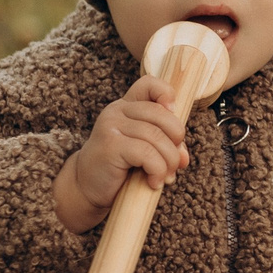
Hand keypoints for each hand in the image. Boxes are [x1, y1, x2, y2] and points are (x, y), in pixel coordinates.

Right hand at [52, 73, 188, 232]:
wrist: (87, 188)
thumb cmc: (120, 169)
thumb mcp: (145, 150)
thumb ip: (165, 144)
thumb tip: (184, 156)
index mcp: (126, 107)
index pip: (149, 84)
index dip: (167, 94)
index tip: (172, 116)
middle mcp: (117, 111)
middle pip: (162, 114)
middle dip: (176, 142)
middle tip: (175, 163)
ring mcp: (111, 126)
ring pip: (157, 137)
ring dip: (169, 162)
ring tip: (165, 177)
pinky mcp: (110, 145)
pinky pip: (147, 153)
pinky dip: (157, 170)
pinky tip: (153, 182)